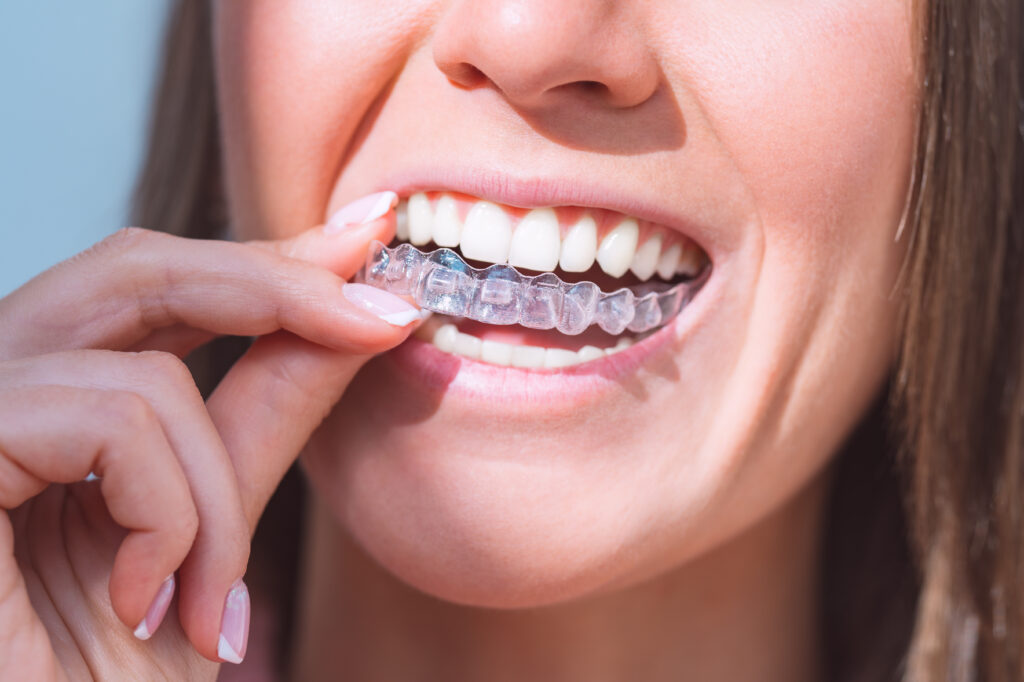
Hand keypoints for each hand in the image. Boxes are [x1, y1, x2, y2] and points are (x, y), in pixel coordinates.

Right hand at [0, 194, 417, 679]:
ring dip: (214, 495)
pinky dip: (163, 513)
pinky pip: (103, 418)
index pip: (154, 285)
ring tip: (211, 603)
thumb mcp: (209, 534)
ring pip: (143, 372)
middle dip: (276, 286)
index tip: (370, 236)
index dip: (266, 258)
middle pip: (133, 267)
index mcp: (45, 406)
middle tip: (382, 316)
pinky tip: (142, 599)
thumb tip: (354, 320)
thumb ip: (261, 419)